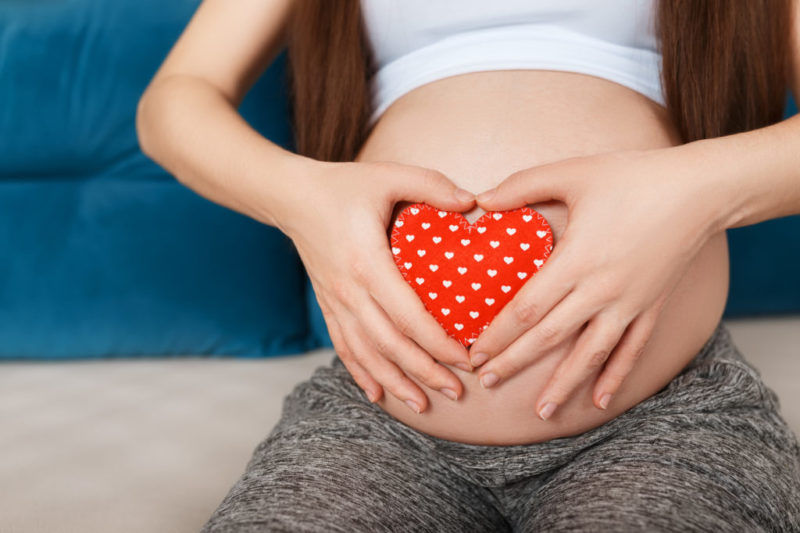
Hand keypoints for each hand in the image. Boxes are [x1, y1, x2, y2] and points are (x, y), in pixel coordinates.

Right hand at [278, 160, 476, 413]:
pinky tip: (376, 394)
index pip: (408, 315)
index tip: (467, 358)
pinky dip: (360, 373)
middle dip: (424, 372)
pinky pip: (343, 347)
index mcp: (368, 263)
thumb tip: (472, 202)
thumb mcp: (387, 175)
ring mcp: (336, 302)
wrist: (290, 197)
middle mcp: (349, 291)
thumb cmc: (343, 186)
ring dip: (395, 382)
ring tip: (423, 406)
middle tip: (458, 392)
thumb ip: (431, 185)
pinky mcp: (328, 305)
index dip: (438, 343)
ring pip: (366, 354)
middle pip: (389, 344)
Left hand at [467, 147, 724, 419]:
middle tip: (486, 381)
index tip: (474, 351)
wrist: (699, 190)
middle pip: (549, 337)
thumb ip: (522, 186)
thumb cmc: (632, 177)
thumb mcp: (572, 172)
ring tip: (540, 413)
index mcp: (577, 259)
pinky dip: (615, 377)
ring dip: (563, 384)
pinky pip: (631, 350)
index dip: (498, 334)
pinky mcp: (651, 308)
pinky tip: (599, 401)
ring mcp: (629, 304)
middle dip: (514, 362)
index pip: (527, 309)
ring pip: (590, 354)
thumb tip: (479, 201)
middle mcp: (602, 290)